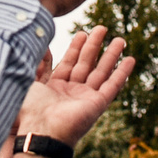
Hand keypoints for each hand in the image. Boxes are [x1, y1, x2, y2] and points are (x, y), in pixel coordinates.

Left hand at [14, 26, 134, 157]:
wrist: (40, 129)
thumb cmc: (29, 108)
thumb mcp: (27, 80)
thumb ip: (36, 63)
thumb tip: (41, 46)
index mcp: (54, 88)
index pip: (69, 63)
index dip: (76, 47)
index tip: (83, 32)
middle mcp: (71, 93)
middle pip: (86, 64)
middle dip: (94, 45)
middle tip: (102, 28)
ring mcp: (86, 98)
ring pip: (102, 72)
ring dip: (112, 55)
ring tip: (120, 39)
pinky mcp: (97, 104)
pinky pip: (112, 86)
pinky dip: (122, 73)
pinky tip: (130, 60)